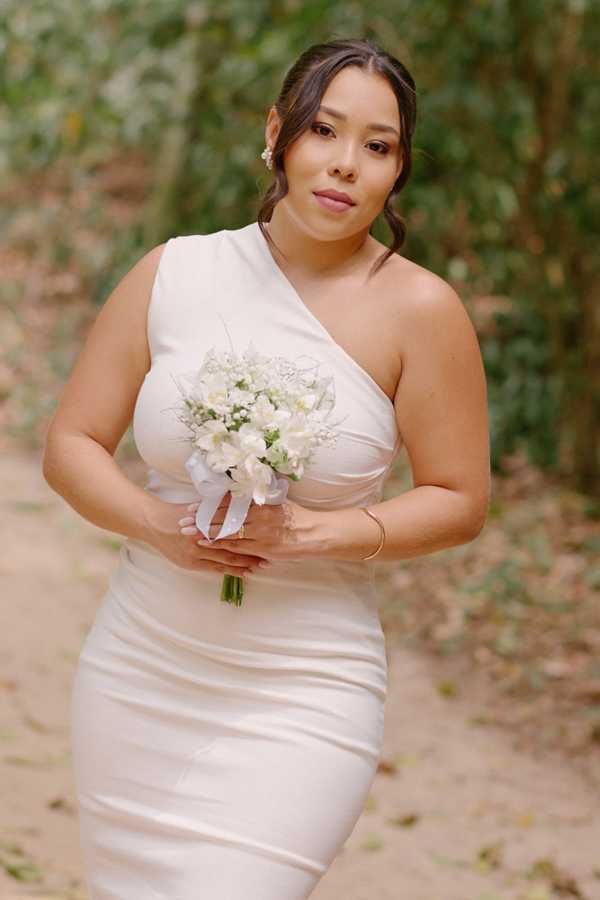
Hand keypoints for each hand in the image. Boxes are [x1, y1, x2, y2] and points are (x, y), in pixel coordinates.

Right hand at [144, 497, 270, 576]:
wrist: (154, 524)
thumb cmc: (178, 513)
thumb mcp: (199, 507)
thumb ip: (217, 508)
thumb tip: (239, 501)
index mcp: (206, 523)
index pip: (233, 530)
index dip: (250, 535)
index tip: (266, 537)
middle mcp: (202, 539)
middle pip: (232, 547)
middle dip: (252, 553)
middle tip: (269, 557)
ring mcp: (197, 553)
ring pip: (226, 560)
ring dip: (245, 564)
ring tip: (261, 567)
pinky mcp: (191, 563)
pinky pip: (216, 569)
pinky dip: (232, 571)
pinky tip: (245, 573)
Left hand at [183, 498, 319, 561]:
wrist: (314, 534)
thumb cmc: (296, 517)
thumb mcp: (278, 500)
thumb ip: (259, 497)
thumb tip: (243, 489)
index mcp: (260, 502)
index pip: (229, 502)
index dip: (210, 504)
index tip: (194, 505)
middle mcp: (257, 515)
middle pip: (223, 516)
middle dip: (202, 518)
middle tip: (183, 519)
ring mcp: (259, 532)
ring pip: (226, 531)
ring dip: (206, 531)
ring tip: (188, 531)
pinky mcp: (261, 547)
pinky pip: (236, 546)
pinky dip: (219, 544)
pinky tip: (206, 543)